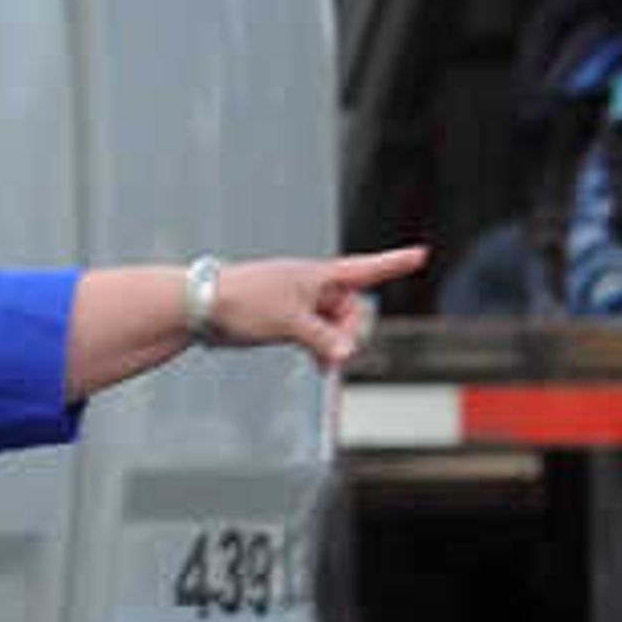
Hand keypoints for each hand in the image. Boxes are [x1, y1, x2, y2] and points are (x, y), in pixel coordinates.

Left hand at [207, 246, 426, 368]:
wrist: (201, 306)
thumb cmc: (244, 301)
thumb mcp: (289, 322)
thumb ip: (322, 339)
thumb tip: (347, 354)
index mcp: (318, 275)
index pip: (366, 269)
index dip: (394, 264)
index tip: (420, 254)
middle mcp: (314, 286)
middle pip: (352, 311)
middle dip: (349, 333)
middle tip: (335, 353)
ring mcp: (301, 304)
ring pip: (335, 327)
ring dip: (335, 346)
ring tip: (325, 366)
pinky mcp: (287, 321)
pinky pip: (318, 336)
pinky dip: (323, 350)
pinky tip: (322, 367)